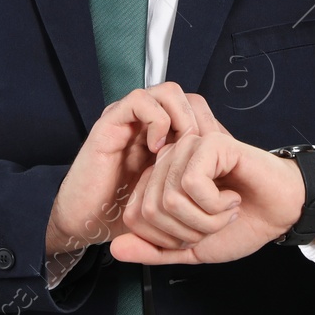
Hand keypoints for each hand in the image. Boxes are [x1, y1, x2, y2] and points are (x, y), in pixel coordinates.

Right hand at [45, 83, 213, 270]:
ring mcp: (127, 119)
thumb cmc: (127, 211)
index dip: (213, 126)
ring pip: (167, 92)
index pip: (198, 109)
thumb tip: (227, 168)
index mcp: (162, 134)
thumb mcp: (171, 194)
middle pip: (187, 96)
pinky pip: (139, 101)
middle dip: (202, 120)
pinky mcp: (109, 123)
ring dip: (184, 117)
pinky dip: (156, 120)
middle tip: (205, 150)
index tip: (220, 155)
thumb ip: (193, 178)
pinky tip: (159, 149)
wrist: (87, 223)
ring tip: (185, 147)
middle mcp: (146, 121)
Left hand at [112, 98, 314, 264]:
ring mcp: (187, 148)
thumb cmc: (240, 226)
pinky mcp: (208, 143)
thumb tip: (114, 250)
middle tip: (216, 222)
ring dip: (205, 219)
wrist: (280, 213)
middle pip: (151, 210)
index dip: (168, 239)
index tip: (197, 233)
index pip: (135, 218)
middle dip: (188, 231)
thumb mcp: (190, 248)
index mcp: (158, 182)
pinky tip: (232, 196)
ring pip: (170, 198)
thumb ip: (153, 250)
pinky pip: (192, 183)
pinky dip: (215, 203)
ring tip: (226, 209)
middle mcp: (167, 161)